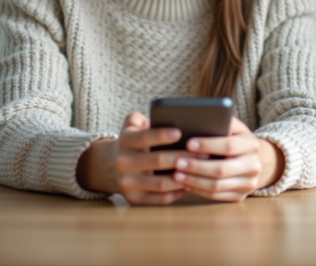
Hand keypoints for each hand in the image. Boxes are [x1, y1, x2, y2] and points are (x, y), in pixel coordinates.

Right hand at [76, 112, 204, 204]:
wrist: (111, 166)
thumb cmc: (133, 142)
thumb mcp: (131, 125)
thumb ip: (140, 117)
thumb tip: (159, 116)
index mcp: (125, 141)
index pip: (144, 137)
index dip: (162, 135)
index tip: (180, 132)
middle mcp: (123, 163)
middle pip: (158, 160)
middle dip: (183, 156)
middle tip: (204, 153)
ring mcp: (127, 183)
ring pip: (161, 183)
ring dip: (184, 177)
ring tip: (201, 169)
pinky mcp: (134, 199)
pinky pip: (161, 198)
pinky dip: (178, 192)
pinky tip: (190, 184)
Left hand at [170, 117, 284, 201]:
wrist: (258, 160)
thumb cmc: (237, 140)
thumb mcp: (235, 127)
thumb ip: (222, 121)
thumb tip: (198, 118)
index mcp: (251, 145)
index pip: (229, 146)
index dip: (208, 145)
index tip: (188, 143)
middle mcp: (253, 166)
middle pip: (221, 169)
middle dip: (196, 166)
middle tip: (177, 162)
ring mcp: (248, 184)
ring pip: (217, 186)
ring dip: (194, 181)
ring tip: (177, 175)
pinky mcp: (240, 196)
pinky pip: (216, 196)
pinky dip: (198, 191)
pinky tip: (185, 184)